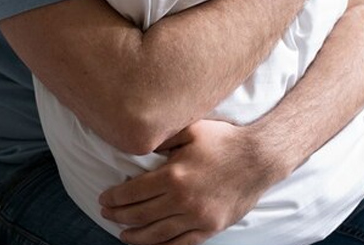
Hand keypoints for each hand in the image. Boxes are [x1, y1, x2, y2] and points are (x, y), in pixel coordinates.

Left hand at [98, 119, 283, 244]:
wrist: (260, 158)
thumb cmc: (225, 140)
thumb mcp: (192, 130)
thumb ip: (164, 138)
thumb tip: (140, 143)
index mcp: (173, 175)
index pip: (133, 193)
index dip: (114, 198)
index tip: (104, 198)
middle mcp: (182, 200)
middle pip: (140, 215)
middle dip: (118, 216)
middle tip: (106, 214)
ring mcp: (197, 217)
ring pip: (157, 234)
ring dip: (135, 236)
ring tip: (123, 233)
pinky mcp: (211, 227)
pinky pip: (182, 243)